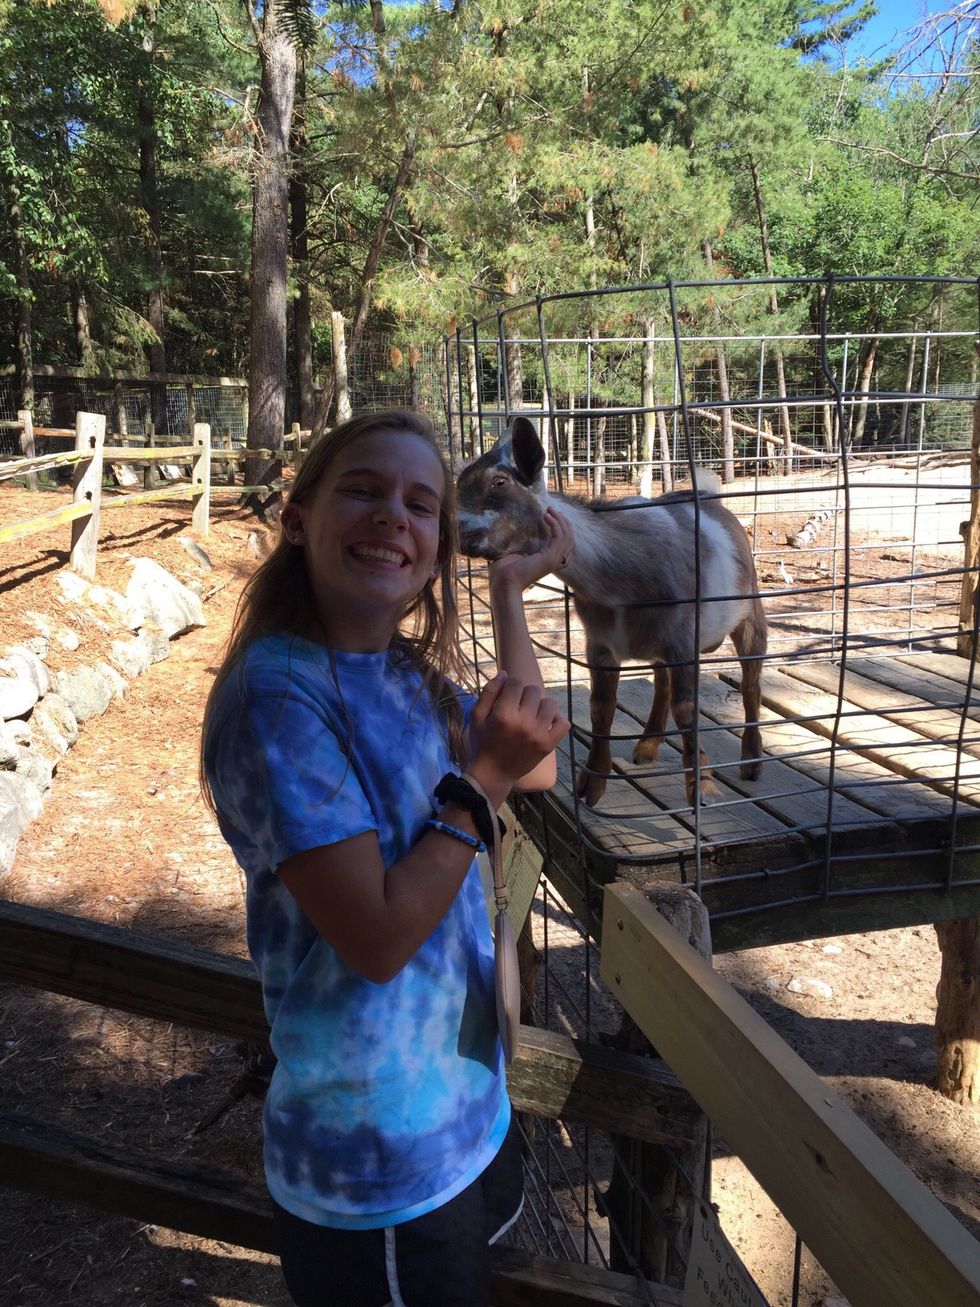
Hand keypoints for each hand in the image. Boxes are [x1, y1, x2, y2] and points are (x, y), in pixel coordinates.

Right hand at [466, 671, 569, 806]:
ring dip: (540, 705)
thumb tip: (505, 673)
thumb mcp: (477, 716)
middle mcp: (523, 723)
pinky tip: (544, 722)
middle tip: (517, 706)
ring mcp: (538, 734)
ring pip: (549, 703)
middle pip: (533, 690)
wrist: (493, 773)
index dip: (510, 685)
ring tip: (531, 714)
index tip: (507, 695)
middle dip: (524, 694)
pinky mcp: (548, 745)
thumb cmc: (482, 742)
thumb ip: (489, 692)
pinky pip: (563, 723)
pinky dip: (556, 719)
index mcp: (503, 714)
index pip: (515, 682)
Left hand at [488, 507, 573, 592]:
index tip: (553, 515)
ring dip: (560, 520)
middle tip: (552, 510)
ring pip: (567, 536)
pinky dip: (555, 524)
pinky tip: (546, 516)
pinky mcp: (550, 557)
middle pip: (570, 538)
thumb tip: (521, 527)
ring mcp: (555, 560)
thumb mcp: (519, 552)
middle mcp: (556, 561)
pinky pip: (559, 536)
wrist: (503, 581)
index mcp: (550, 561)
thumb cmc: (506, 569)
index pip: (566, 543)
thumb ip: (526, 542)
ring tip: (549, 510)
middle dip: (564, 521)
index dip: (563, 528)